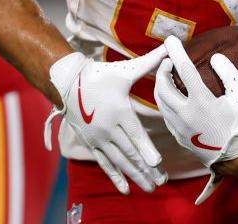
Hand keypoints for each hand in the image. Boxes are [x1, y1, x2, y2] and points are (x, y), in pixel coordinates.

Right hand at [45, 46, 167, 193]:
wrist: (67, 83)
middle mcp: (108, 128)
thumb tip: (169, 47)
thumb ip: (149, 62)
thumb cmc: (99, 75)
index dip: (146, 148)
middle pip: (129, 152)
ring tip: (150, 187)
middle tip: (161, 182)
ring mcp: (98, 138)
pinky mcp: (91, 143)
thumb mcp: (125, 70)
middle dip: (146, 169)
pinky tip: (126, 189)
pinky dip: (115, 176)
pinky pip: (104, 163)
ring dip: (135, 175)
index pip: (135, 134)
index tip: (157, 163)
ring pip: (119, 161)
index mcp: (119, 111)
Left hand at [153, 36, 237, 203]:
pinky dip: (164, 101)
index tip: (170, 39)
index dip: (176, 52)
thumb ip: (228, 73)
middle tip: (167, 60)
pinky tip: (170, 96)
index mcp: (202, 102)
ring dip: (160, 85)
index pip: (184, 70)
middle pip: (162, 86)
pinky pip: (165, 114)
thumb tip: (215, 58)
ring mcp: (180, 127)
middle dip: (161, 70)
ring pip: (160, 101)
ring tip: (166, 75)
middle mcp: (186, 114)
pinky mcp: (179, 136)